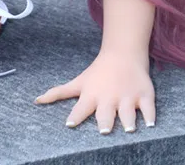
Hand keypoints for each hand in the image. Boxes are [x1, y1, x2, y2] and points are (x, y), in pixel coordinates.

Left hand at [33, 51, 155, 133]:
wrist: (122, 54)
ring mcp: (127, 97)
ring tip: (128, 128)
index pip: (81, 109)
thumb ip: (58, 93)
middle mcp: (109, 98)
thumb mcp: (78, 82)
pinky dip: (150, 116)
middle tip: (103, 130)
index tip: (69, 124)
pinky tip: (150, 124)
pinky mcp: (145, 96)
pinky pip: (149, 109)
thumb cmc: (97, 73)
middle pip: (106, 114)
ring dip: (128, 120)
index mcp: (92, 96)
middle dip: (105, 122)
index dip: (75, 117)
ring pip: (128, 113)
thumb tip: (35, 101)